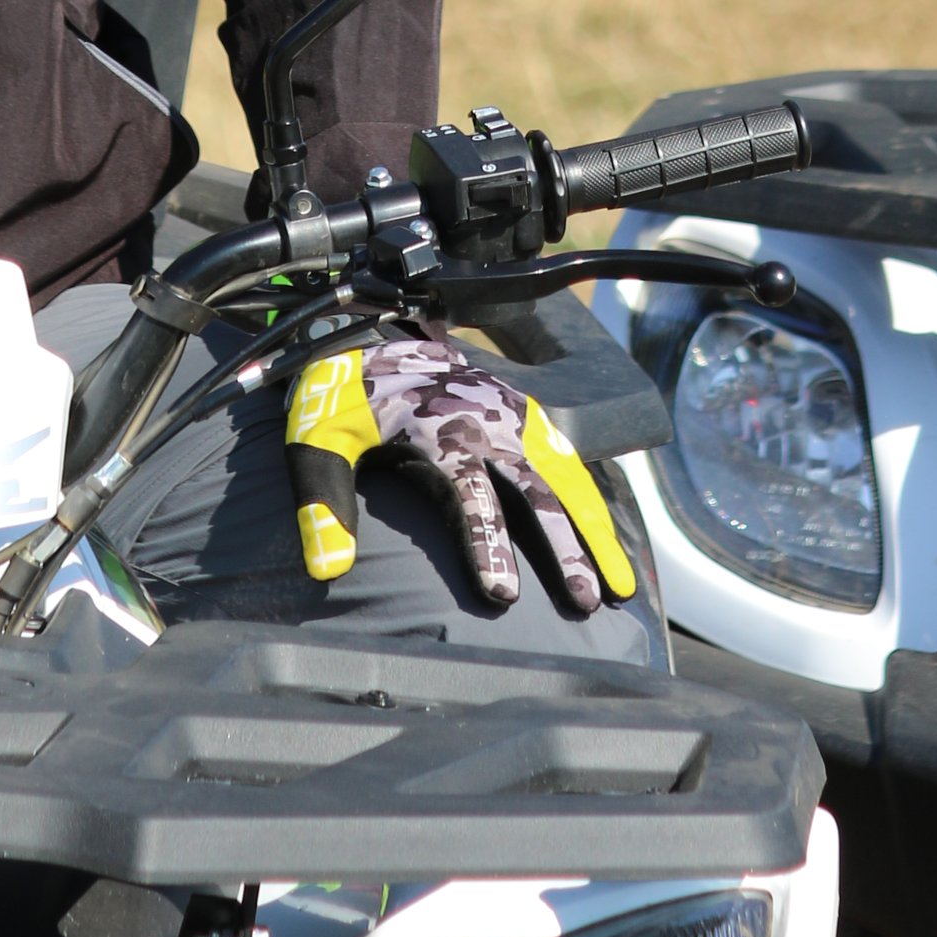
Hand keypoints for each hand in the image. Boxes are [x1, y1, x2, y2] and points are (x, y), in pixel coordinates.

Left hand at [284, 329, 636, 612]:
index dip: (486, 541)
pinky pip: (571, 464)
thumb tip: (328, 568)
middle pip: (537, 489)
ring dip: (594, 530)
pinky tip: (610, 544)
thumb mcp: (318, 438)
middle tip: (585, 599)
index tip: (501, 594)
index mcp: (440, 430)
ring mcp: (515, 420)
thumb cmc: (347, 396)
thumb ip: (323, 500)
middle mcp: (489, 424)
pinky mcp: (528, 420)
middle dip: (565, 545)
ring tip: (619, 586)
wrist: (379, 337)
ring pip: (567, 479)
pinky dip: (595, 503)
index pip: (471, 493)